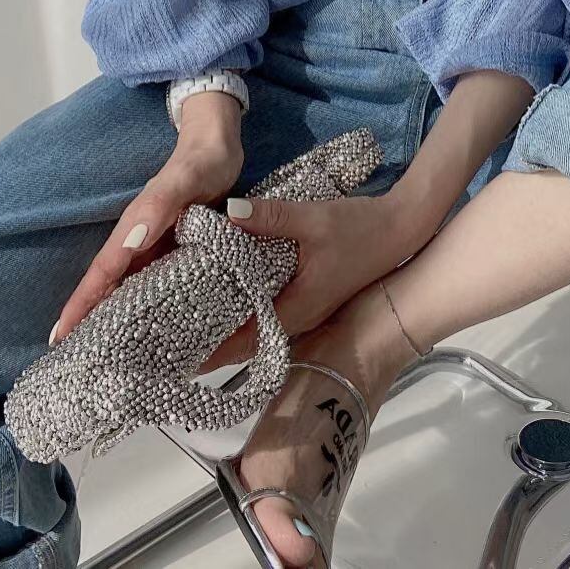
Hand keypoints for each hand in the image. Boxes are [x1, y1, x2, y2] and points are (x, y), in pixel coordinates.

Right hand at [49, 92, 243, 344]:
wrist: (218, 146)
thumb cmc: (202, 161)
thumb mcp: (185, 179)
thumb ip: (160, 204)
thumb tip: (131, 240)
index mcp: (136, 227)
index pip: (103, 271)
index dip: (82, 304)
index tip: (60, 338)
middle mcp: (141, 242)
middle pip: (110, 287)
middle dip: (90, 322)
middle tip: (76, 365)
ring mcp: (157, 248)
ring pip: (131, 290)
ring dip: (117, 320)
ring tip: (108, 360)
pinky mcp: (177, 251)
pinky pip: (157, 285)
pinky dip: (149, 309)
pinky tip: (154, 334)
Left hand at [195, 191, 418, 374]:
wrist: (401, 229)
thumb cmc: (360, 229)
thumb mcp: (313, 219)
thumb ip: (269, 217)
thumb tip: (226, 213)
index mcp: (297, 309)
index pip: (244, 343)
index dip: (210, 353)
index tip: (174, 358)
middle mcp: (299, 318)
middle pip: (246, 342)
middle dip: (209, 343)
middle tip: (167, 338)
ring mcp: (306, 310)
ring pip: (258, 328)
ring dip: (227, 328)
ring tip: (186, 320)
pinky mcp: (310, 296)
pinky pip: (269, 312)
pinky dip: (246, 310)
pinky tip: (227, 293)